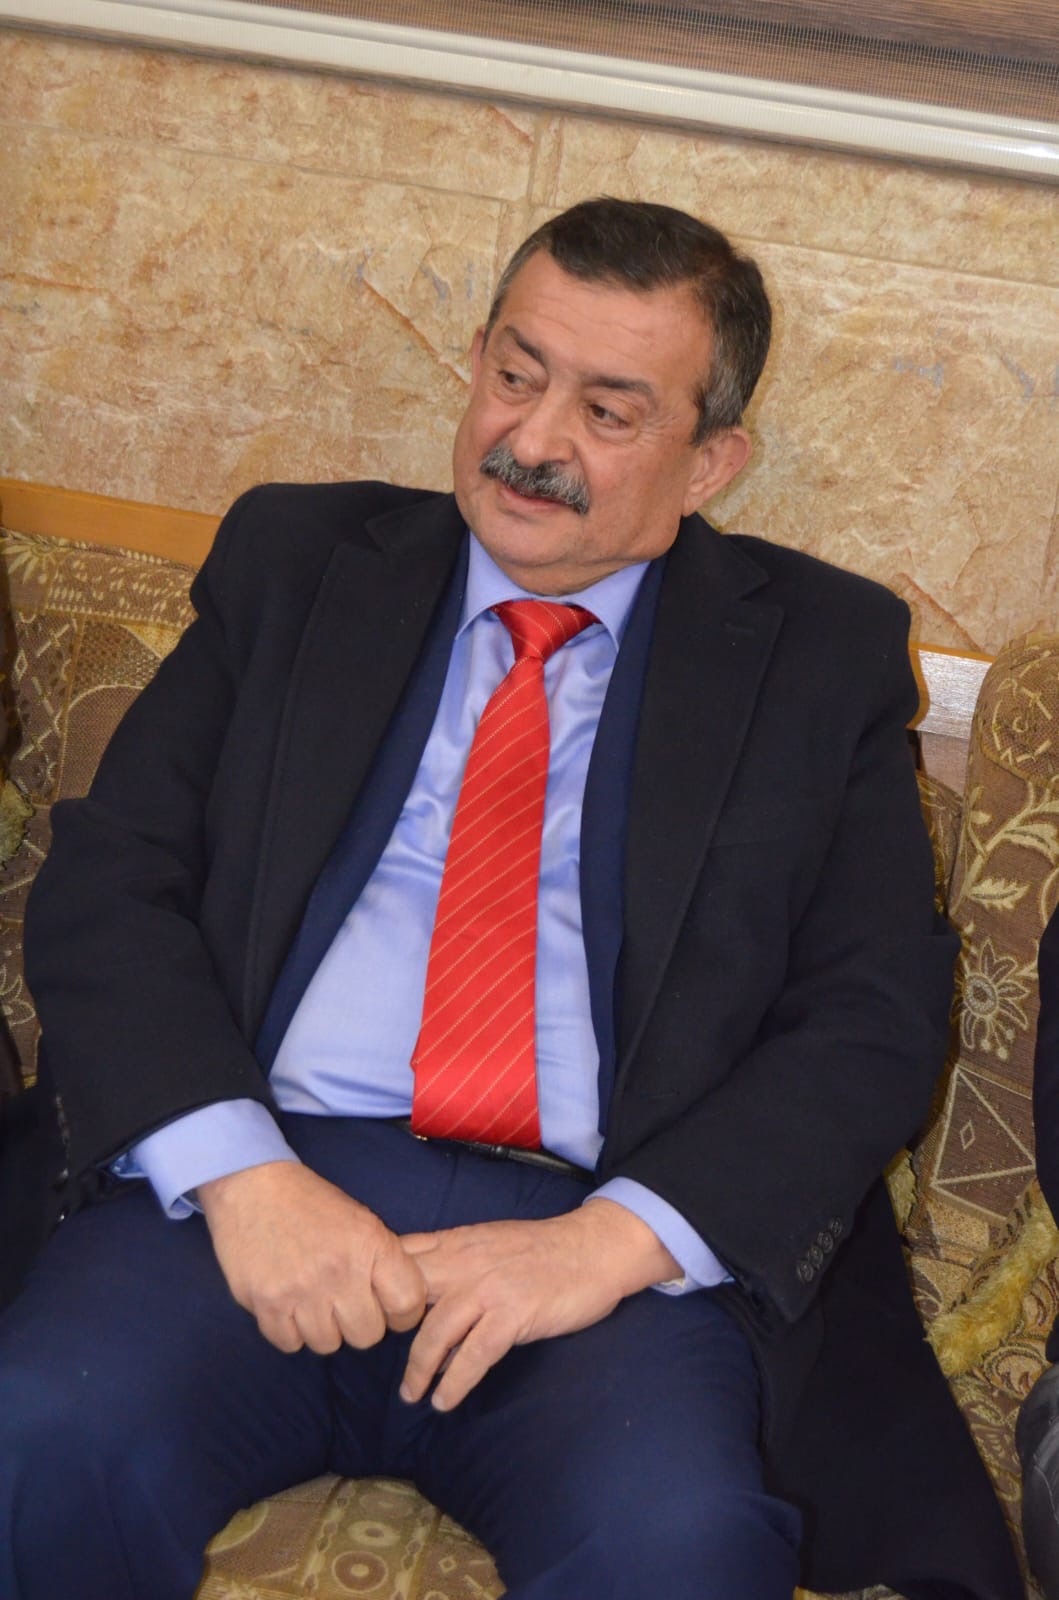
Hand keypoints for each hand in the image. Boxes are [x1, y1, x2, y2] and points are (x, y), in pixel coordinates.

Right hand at [198, 1161, 426, 1354]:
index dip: (403, 1314)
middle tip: (345, 1303)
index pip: (407, 1303)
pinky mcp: (265, 1303)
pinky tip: (288, 1305)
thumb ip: (383, 1260)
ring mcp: (301, 1290)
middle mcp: (339, 1270)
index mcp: (369, 1244)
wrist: (252, 1185)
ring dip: (322, 1328)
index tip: (389, 1308)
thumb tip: (406, 1303)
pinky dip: (289, 1330)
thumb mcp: (360, 1220)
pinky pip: (290, 1344)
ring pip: (328, 1345)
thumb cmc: (311, 1202)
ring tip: (313, 1301)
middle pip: (368, 1336)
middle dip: (359, 1323)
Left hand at [399, 1199, 679, 1410]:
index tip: (363, 1314)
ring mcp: (488, 1289)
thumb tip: (421, 1297)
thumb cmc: (542, 1250)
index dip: (374, 1286)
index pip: (399, 1258)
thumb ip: (453, 1261)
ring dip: (418, 1369)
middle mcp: (465, 1262)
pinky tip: (444, 1400)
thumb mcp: (488, 1242)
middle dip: (385, 1330)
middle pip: (406, 1297)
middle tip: (377, 1361)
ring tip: (411, 1394)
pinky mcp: (514, 1314)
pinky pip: (473, 1355)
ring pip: (435, 1332)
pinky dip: (454, 1382)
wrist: (594, 1247)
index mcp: (456, 1242)